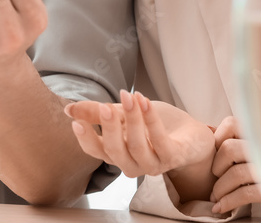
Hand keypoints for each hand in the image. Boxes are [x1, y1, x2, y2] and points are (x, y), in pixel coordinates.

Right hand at [64, 92, 213, 179]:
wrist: (191, 135)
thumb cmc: (155, 126)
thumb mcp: (123, 115)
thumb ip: (98, 113)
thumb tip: (69, 109)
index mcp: (118, 153)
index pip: (97, 151)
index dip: (86, 139)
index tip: (76, 121)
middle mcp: (133, 163)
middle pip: (115, 151)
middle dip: (109, 128)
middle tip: (105, 107)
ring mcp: (153, 163)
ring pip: (137, 146)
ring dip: (132, 120)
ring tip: (129, 96)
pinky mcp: (173, 157)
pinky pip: (160, 141)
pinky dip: (151, 121)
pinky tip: (144, 102)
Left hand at [210, 116, 260, 214]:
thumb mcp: (256, 150)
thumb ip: (237, 140)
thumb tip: (207, 132)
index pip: (231, 123)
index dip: (217, 139)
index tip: (217, 155)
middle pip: (229, 148)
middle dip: (216, 167)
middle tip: (216, 178)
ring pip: (235, 173)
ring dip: (219, 189)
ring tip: (216, 196)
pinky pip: (245, 193)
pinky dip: (228, 201)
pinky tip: (220, 207)